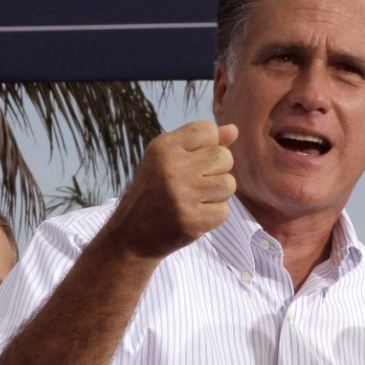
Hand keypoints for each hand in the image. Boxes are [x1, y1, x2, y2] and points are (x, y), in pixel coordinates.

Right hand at [103, 120, 237, 260]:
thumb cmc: (154, 191)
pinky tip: (194, 215)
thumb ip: (200, 143)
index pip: (208, 130)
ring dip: (218, 194)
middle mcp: (172, 168)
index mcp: (163, 147)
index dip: (208, 145)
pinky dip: (213, 215)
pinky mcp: (192, 221)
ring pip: (229, 184)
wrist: (131, 235)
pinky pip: (224, 211)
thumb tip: (233, 129)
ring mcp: (182, 195)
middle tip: (196, 183)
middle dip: (217, 170)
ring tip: (197, 199)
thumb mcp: (167, 159)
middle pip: (224, 157)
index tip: (193, 160)